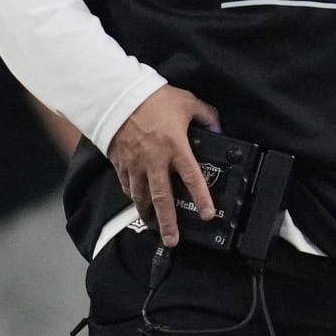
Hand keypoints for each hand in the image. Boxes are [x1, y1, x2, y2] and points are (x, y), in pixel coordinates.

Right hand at [107, 85, 220, 245]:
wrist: (117, 95)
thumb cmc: (153, 98)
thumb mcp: (187, 102)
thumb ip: (206, 116)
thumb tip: (219, 129)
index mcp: (175, 146)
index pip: (192, 177)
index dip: (201, 197)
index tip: (207, 215)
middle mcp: (155, 160)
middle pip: (162, 198)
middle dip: (167, 222)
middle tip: (172, 240)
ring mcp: (135, 164)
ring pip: (141, 196)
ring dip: (148, 214)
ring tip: (153, 226)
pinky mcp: (120, 163)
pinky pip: (126, 185)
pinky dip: (132, 196)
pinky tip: (137, 202)